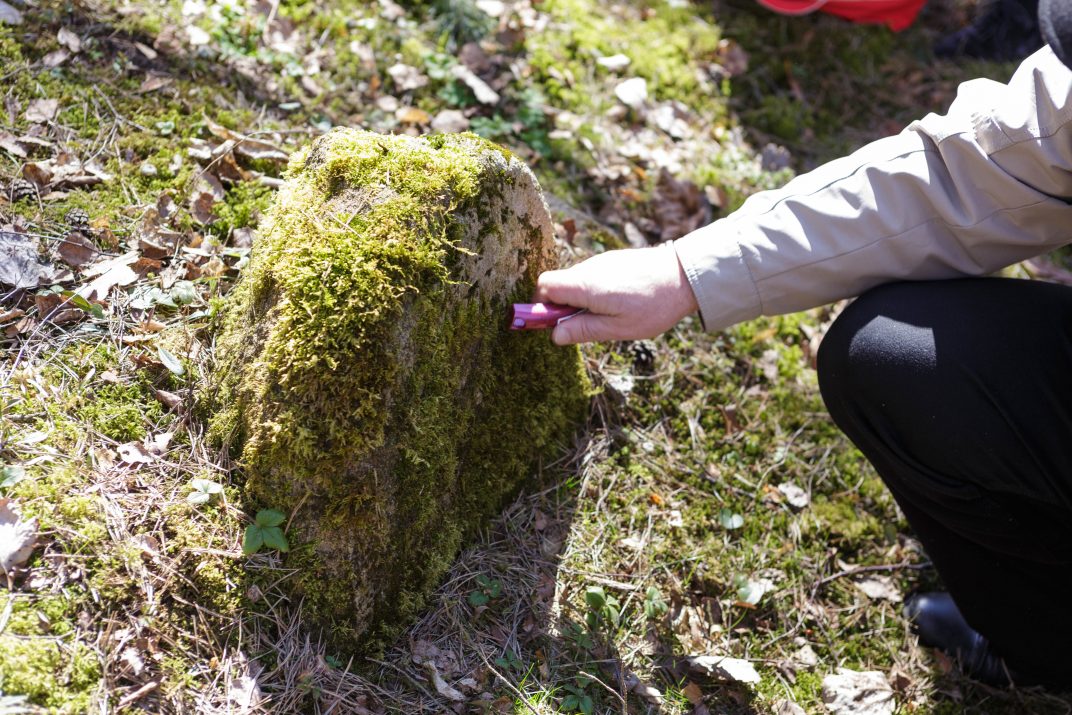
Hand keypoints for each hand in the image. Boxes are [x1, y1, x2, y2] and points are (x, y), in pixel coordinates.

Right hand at [534, 242, 698, 344]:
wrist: (686, 275)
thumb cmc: (653, 305)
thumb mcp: (617, 328)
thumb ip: (582, 330)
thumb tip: (554, 336)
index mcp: (585, 285)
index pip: (543, 286)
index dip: (540, 305)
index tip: (550, 323)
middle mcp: (589, 268)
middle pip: (559, 284)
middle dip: (561, 306)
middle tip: (584, 326)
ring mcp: (602, 262)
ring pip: (577, 282)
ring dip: (581, 300)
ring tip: (609, 316)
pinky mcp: (614, 260)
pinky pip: (593, 277)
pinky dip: (596, 292)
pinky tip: (621, 303)